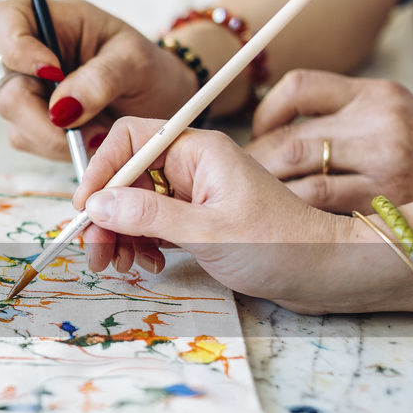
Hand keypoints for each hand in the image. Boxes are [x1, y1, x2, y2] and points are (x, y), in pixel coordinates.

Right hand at [0, 0, 197, 161]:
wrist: (158, 103)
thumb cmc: (146, 69)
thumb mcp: (134, 62)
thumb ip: (100, 79)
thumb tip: (62, 109)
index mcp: (50, 22)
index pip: (3, 20)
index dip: (16, 47)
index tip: (52, 73)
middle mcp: (29, 57)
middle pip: (6, 89)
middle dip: (44, 119)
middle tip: (89, 131)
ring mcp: (26, 94)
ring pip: (16, 124)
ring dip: (58, 139)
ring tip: (102, 132)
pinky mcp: (31, 126)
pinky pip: (31, 144)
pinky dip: (62, 149)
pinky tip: (90, 139)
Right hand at [71, 117, 356, 313]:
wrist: (326, 272)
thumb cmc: (281, 245)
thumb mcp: (208, 232)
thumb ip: (148, 216)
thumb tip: (97, 205)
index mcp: (198, 150)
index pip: (129, 140)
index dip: (101, 171)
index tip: (85, 210)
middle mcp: (192, 165)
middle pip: (125, 177)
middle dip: (105, 215)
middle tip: (96, 252)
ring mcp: (193, 193)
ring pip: (133, 204)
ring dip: (118, 234)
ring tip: (121, 264)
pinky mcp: (195, 219)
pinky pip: (150, 224)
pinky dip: (139, 243)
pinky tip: (147, 263)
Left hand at [247, 71, 412, 212]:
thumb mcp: (389, 111)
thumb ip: (338, 111)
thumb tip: (267, 128)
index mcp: (373, 93)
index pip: (299, 86)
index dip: (266, 111)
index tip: (260, 133)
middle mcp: (377, 121)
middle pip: (290, 137)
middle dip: (256, 161)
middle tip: (243, 178)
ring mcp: (382, 160)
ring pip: (297, 170)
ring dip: (267, 188)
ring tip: (258, 199)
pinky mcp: (383, 198)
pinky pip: (317, 202)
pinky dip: (292, 208)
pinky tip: (285, 216)